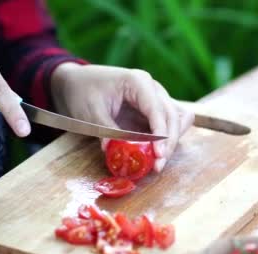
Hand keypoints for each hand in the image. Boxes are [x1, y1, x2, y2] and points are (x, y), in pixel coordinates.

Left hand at [50, 63, 193, 171]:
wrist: (78, 83)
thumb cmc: (83, 91)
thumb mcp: (91, 111)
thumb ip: (106, 130)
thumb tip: (114, 151)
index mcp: (138, 83)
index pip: (158, 110)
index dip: (162, 134)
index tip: (158, 155)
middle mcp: (153, 89)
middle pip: (174, 116)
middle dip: (169, 142)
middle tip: (157, 166)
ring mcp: (156, 99)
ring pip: (179, 120)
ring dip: (172, 140)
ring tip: (158, 160)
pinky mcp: (153, 111)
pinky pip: (170, 124)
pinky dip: (168, 138)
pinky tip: (157, 152)